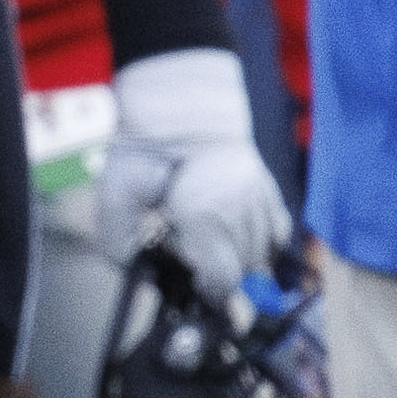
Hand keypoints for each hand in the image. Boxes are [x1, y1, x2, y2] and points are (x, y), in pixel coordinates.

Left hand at [101, 49, 290, 294]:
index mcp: (204, 213)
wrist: (182, 99)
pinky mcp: (266, 187)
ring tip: (210, 250)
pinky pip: (279, 230)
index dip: (211, 296)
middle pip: (242, 270)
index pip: (222, 278)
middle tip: (192, 269)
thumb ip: (117, 233)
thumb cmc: (146, 144)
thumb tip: (127, 267)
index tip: (197, 298)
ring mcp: (258, 198)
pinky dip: (266, 246)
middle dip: (218, 278)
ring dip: (239, 262)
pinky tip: (247, 249)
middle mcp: (239, 210)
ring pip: (261, 254)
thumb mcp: (117, 187)